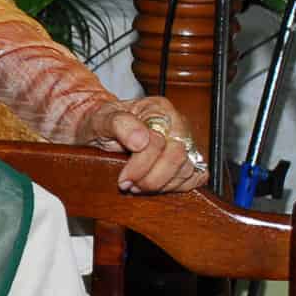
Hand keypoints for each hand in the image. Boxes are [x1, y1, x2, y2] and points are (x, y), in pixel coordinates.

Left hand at [84, 97, 206, 193]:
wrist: (100, 130)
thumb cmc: (102, 122)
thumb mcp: (101, 119)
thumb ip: (119, 124)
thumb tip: (141, 140)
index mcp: (159, 109)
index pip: (159, 142)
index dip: (140, 165)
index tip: (123, 179)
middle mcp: (176, 124)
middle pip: (178, 157)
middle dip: (152, 179)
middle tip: (130, 186)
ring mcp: (184, 141)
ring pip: (187, 170)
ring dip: (161, 185)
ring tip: (137, 186)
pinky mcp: (188, 158)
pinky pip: (195, 176)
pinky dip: (178, 186)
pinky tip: (157, 186)